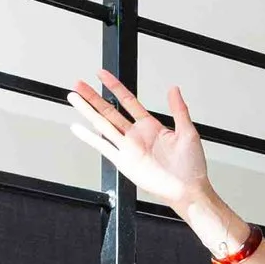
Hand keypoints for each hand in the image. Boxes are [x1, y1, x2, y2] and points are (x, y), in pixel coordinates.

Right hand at [66, 73, 210, 208]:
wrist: (188, 189)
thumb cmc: (191, 165)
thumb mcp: (188, 132)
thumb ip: (179, 110)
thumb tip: (174, 89)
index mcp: (150, 126)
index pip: (128, 101)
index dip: (115, 87)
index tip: (102, 74)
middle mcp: (136, 135)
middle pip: (109, 111)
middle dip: (93, 97)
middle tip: (78, 84)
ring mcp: (128, 148)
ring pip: (103, 125)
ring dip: (88, 111)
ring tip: (74, 98)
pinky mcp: (124, 162)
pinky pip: (103, 147)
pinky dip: (89, 138)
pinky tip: (77, 128)